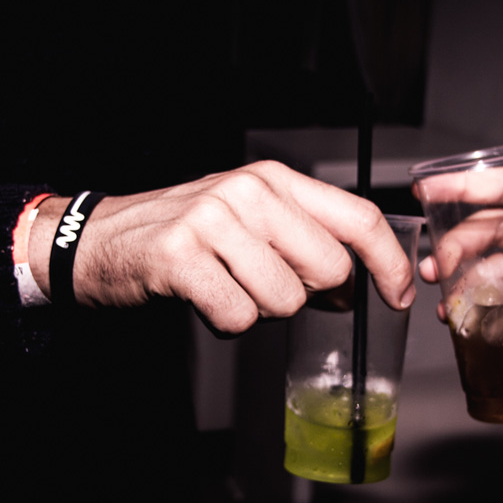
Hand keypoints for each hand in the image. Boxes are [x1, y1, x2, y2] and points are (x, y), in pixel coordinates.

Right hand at [31, 160, 416, 333]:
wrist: (101, 238)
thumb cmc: (186, 233)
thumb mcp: (250, 219)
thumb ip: (304, 240)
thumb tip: (356, 287)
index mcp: (275, 180)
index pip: (359, 217)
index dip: (390, 261)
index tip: (401, 294)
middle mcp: (249, 192)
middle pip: (330, 268)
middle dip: (309, 296)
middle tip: (267, 285)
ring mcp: (214, 221)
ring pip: (286, 300)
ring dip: (261, 311)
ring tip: (228, 287)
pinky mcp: (182, 257)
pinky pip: (239, 317)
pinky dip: (226, 323)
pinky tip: (204, 299)